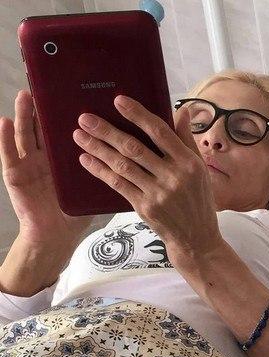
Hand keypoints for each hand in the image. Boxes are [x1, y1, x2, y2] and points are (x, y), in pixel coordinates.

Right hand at [0, 89, 93, 247]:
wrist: (55, 235)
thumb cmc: (75, 213)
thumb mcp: (91, 187)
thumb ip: (104, 169)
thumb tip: (132, 154)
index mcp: (65, 157)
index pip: (66, 130)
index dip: (69, 112)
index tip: (76, 91)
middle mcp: (46, 156)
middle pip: (45, 127)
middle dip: (46, 106)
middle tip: (50, 85)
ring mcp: (29, 163)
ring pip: (26, 133)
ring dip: (25, 114)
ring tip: (27, 95)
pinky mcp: (15, 174)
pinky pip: (9, 153)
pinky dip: (5, 137)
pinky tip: (5, 121)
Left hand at [72, 94, 223, 267]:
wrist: (196, 238)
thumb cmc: (198, 201)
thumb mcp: (199, 170)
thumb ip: (187, 140)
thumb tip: (181, 111)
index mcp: (189, 163)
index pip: (160, 133)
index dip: (138, 115)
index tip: (118, 101)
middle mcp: (174, 177)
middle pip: (135, 148)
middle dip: (107, 131)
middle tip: (85, 118)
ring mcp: (158, 193)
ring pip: (123, 166)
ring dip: (98, 149)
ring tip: (80, 136)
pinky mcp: (145, 207)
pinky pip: (118, 185)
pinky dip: (101, 171)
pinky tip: (88, 160)